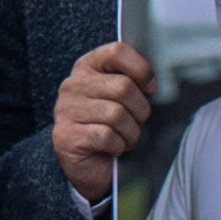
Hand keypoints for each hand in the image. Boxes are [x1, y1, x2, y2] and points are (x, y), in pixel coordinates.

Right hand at [50, 43, 158, 202]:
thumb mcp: (123, 98)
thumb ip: (134, 81)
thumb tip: (155, 83)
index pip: (117, 52)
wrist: (90, 167)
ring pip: (116, 114)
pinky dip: (118, 146)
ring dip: (131, 132)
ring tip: (126, 138)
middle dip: (140, 110)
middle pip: (123, 87)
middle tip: (137, 122)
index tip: (151, 88)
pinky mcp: (65, 136)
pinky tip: (113, 149)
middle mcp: (73, 85)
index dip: (141, 69)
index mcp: (88, 67)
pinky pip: (106, 136)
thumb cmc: (113, 128)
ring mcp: (66, 110)